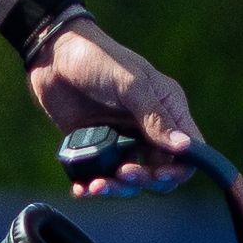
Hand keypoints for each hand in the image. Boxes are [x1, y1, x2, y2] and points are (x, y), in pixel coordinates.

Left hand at [28, 21, 200, 195]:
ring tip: (97, 185)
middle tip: (124, 171)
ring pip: (130, 180)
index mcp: (167, 110)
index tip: (159, 174)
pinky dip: (92, 186)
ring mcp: (122, 140)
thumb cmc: (99, 59)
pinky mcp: (96, 147)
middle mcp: (148, 129)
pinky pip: (101, 175)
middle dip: (144, 179)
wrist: (52, 54)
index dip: (179, 170)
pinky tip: (81, 188)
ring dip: (117, 188)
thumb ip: (156, 118)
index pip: (189, 151)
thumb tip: (185, 147)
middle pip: (159, 172)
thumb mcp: (131, 85)